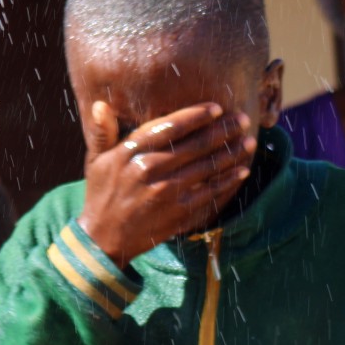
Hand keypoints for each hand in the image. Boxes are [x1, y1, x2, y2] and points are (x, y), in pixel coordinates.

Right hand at [77, 101, 254, 267]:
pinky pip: (211, 193)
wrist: (103, 239)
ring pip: (208, 167)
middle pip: (196, 145)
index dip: (196, 116)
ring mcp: (168, 192)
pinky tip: (243, 171)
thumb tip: (99, 105)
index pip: (170, 127)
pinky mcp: (179, 213)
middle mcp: (151, 170)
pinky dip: (229, 181)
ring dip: (232, 153)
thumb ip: (102, 132)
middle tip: (243, 120)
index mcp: (131, 153)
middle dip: (224, 130)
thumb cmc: (101, 194)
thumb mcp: (95, 161)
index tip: (217, 108)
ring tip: (249, 142)